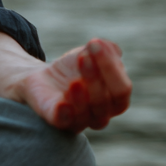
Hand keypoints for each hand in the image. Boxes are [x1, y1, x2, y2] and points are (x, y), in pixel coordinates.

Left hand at [16, 38, 130, 132]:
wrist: (43, 77)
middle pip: (105, 103)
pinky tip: (62, 104)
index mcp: (115, 99)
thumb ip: (104, 49)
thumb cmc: (74, 67)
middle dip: (95, 79)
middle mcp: (101, 114)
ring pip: (86, 115)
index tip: (94, 44)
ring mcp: (79, 120)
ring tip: (74, 81)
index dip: (111, 69)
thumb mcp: (89, 53)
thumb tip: (107, 46)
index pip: (122, 89)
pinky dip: (64, 114)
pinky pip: (63, 122)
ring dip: (81, 97)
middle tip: (83, 58)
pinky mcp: (57, 120)